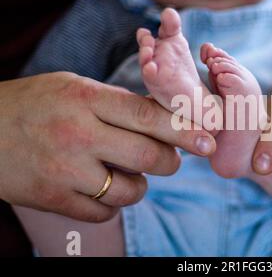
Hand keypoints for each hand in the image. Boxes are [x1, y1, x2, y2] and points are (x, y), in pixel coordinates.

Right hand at [0, 72, 214, 221]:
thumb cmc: (35, 104)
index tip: (207, 140)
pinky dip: (112, 203)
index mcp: (86, 99)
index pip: (147, 116)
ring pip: (131, 190)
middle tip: (171, 158)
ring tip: (127, 172)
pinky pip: (104, 212)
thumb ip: (119, 102)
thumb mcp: (76, 88)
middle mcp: (78, 134)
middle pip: (148, 157)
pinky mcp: (53, 199)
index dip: (183, 130)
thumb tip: (166, 117)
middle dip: (170, 161)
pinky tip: (102, 187)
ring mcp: (65, 170)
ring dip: (140, 184)